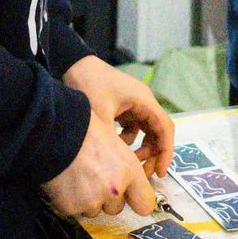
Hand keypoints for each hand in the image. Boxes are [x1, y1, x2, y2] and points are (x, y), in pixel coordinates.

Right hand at [41, 114, 156, 218]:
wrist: (53, 132)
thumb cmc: (85, 128)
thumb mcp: (115, 141)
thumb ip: (125, 166)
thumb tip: (130, 184)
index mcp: (128, 170)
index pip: (145, 205)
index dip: (138, 201)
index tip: (131, 196)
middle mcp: (114, 190)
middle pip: (117, 208)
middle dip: (108, 197)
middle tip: (95, 176)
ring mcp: (92, 201)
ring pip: (95, 209)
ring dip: (89, 199)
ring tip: (78, 176)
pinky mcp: (71, 208)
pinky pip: (75, 211)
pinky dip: (71, 200)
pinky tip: (66, 182)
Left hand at [64, 55, 174, 177]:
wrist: (71, 65)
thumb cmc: (89, 86)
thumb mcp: (100, 116)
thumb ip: (113, 141)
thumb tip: (122, 168)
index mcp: (144, 101)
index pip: (165, 128)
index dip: (166, 152)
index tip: (159, 172)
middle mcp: (143, 102)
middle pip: (157, 132)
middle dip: (153, 154)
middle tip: (144, 174)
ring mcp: (133, 104)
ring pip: (146, 131)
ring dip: (141, 148)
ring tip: (128, 162)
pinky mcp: (123, 107)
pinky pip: (133, 127)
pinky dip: (128, 140)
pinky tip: (115, 146)